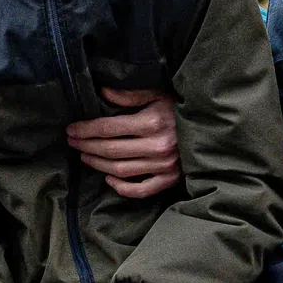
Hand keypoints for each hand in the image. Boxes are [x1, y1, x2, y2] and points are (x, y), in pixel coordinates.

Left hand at [66, 88, 181, 198]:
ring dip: (97, 164)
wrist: (210, 128)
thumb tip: (103, 92)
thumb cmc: (180, 109)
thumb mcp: (158, 94)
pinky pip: (140, 190)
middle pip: (110, 150)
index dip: (85, 129)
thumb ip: (130, 95)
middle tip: (72, 142)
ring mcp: (162, 166)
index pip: (108, 128)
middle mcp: (156, 146)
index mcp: (151, 122)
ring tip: (84, 155)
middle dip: (86, 145)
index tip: (71, 129)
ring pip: (120, 170)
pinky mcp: (169, 180)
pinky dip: (121, 187)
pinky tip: (108, 178)